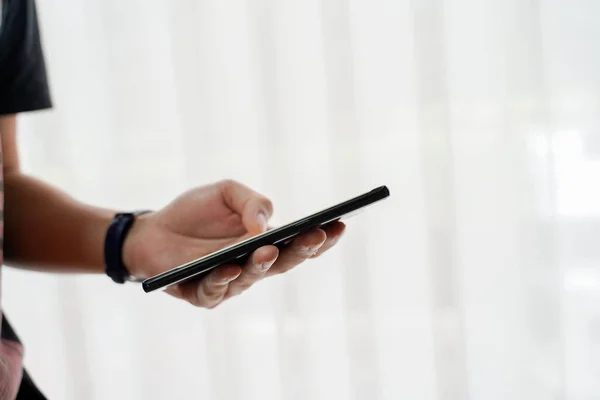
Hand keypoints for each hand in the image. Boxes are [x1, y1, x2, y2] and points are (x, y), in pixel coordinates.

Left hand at [122, 180, 344, 307]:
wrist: (150, 230)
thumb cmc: (193, 212)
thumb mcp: (226, 193)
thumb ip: (251, 203)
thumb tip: (266, 226)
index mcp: (265, 242)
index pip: (300, 243)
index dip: (322, 237)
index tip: (341, 223)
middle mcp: (253, 266)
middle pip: (285, 262)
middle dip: (303, 249)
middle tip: (317, 234)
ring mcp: (230, 283)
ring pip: (253, 277)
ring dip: (263, 264)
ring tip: (269, 249)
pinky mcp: (203, 294)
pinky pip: (216, 290)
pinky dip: (224, 278)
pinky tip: (229, 265)